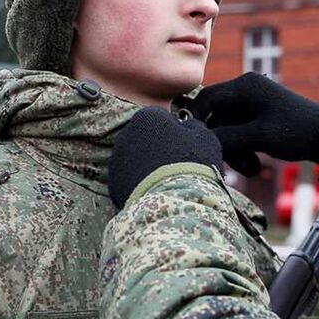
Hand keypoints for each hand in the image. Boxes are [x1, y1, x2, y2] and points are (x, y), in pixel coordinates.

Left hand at [108, 107, 222, 207]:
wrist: (176, 200)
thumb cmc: (193, 163)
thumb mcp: (204, 137)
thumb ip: (192, 126)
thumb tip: (187, 126)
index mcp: (147, 117)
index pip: (161, 118)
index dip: (175, 132)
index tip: (185, 146)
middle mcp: (126, 134)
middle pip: (144, 138)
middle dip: (156, 147)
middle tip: (175, 164)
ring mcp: (117, 159)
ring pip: (134, 158)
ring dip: (146, 165)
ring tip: (165, 181)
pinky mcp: (114, 183)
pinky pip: (128, 179)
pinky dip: (138, 183)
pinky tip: (154, 192)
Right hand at [186, 72, 318, 175]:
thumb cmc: (296, 132)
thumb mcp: (258, 136)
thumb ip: (226, 137)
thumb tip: (198, 139)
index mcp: (245, 86)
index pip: (206, 99)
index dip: (196, 121)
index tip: (193, 143)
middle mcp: (246, 91)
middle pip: (216, 118)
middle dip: (223, 143)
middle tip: (231, 166)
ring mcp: (253, 104)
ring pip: (228, 129)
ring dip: (235, 151)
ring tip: (252, 169)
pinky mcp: (259, 118)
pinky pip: (240, 133)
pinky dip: (244, 149)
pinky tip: (255, 166)